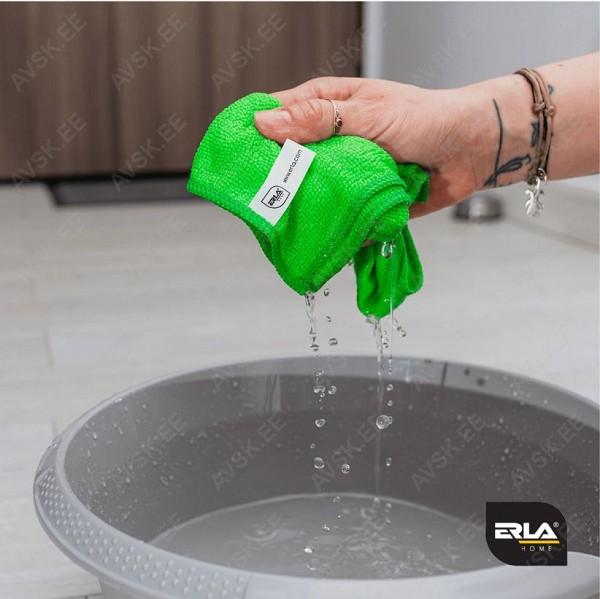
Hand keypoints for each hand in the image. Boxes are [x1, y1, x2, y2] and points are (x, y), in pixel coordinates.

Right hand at [253, 77, 481, 216]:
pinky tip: (324, 241)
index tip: (234, 160)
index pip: (276, 118)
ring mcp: (344, 175)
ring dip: (304, 210)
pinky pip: (338, 218)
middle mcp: (330, 143)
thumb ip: (321, 120)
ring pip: (310, 195)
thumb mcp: (369, 112)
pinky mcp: (360, 203)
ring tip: (289, 227)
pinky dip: (333, 230)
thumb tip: (266, 123)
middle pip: (288, 163)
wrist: (473, 149)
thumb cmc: (426, 118)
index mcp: (326, 109)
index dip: (254, 137)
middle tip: (259, 203)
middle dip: (276, 182)